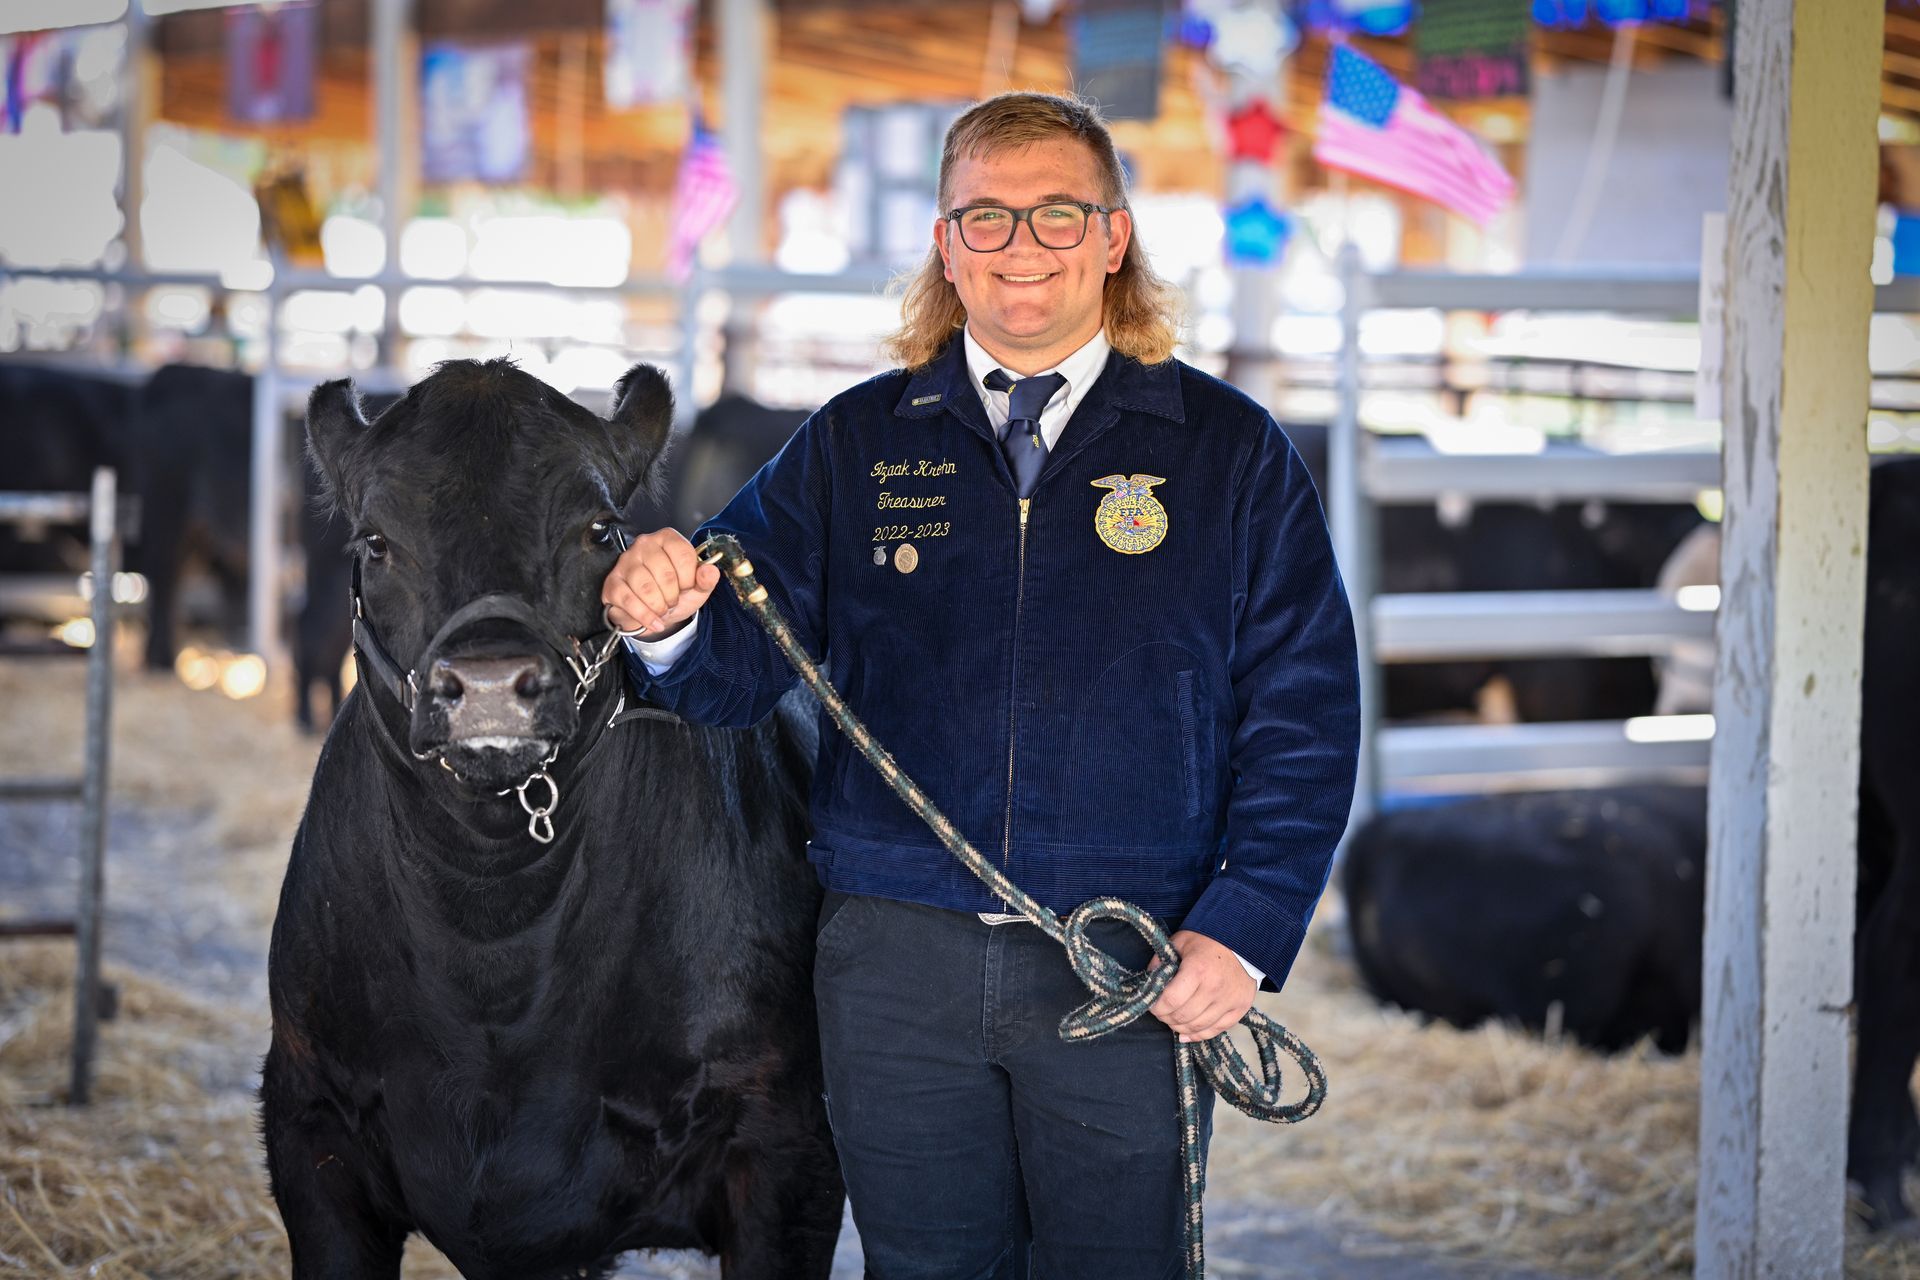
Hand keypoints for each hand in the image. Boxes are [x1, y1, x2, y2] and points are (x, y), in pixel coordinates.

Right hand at [601, 528, 720, 636]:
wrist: (654, 613)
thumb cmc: (674, 594)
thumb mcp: (697, 588)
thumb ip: (707, 579)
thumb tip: (710, 571)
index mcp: (667, 539)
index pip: (683, 555)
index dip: (688, 579)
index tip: (686, 587)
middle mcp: (644, 544)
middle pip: (664, 573)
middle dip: (672, 596)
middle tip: (672, 601)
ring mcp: (625, 562)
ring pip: (645, 587)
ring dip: (658, 606)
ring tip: (662, 609)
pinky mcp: (612, 582)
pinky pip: (628, 600)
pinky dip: (644, 615)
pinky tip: (653, 621)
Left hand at [1148, 931, 1256, 1042]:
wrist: (1243, 941)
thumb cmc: (1208, 940)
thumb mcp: (1180, 942)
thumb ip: (1161, 961)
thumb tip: (1149, 981)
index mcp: (1197, 970)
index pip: (1171, 1000)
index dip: (1156, 1007)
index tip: (1152, 1005)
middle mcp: (1214, 988)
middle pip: (1183, 1016)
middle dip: (1166, 1018)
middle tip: (1161, 1012)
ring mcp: (1229, 1000)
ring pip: (1198, 1026)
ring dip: (1180, 1027)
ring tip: (1173, 1020)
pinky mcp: (1240, 1008)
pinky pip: (1216, 1030)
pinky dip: (1199, 1035)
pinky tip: (1187, 1033)